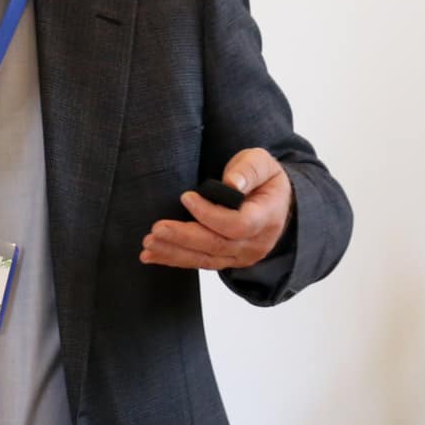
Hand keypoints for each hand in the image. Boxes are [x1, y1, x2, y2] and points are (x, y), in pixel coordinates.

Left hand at [140, 149, 293, 269]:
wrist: (276, 202)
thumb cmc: (265, 179)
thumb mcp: (262, 163)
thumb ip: (249, 170)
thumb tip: (232, 183)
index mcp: (267, 216)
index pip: (239, 224)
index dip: (210, 214)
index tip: (186, 198)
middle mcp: (255, 242)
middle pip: (217, 245)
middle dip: (184, 237)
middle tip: (157, 229)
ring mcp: (241, 255)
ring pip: (205, 258)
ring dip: (174, 252)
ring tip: (149, 244)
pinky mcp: (226, 259)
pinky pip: (200, 262)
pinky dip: (175, 259)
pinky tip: (152, 255)